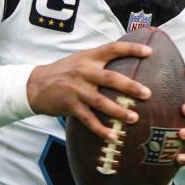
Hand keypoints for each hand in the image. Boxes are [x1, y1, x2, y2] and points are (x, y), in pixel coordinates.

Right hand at [26, 40, 153, 141]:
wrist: (35, 85)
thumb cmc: (62, 73)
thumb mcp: (80, 60)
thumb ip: (99, 61)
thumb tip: (126, 64)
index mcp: (89, 57)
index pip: (113, 49)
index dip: (131, 49)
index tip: (149, 51)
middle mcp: (83, 72)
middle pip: (111, 78)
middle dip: (130, 87)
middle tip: (147, 94)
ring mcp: (76, 89)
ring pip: (101, 101)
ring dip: (119, 111)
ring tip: (134, 118)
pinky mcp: (70, 106)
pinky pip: (88, 120)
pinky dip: (101, 129)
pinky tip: (112, 136)